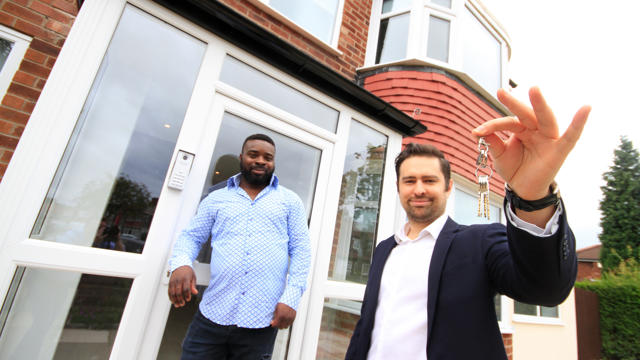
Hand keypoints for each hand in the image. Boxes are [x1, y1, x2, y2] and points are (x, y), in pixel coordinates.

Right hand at [168, 265, 197, 306]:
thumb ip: (193, 285)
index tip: (188, 299)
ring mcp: (173, 281)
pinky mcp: (170, 282)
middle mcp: (178, 280)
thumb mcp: (193, 277)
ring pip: (172, 292)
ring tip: (177, 305)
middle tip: (183, 304)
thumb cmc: (188, 272)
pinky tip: (173, 301)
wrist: (180, 265)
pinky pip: (169, 291)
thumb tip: (195, 293)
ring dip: (175, 300)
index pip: (186, 288)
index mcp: (186, 278)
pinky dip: (170, 297)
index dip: (187, 295)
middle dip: (180, 299)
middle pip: (178, 292)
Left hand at [270, 302, 295, 328]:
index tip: (272, 323)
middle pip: (281, 327)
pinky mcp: (293, 318)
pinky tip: (285, 320)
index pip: (276, 324)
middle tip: (276, 322)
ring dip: (282, 325)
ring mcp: (290, 318)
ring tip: (280, 322)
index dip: (273, 324)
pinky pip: (289, 324)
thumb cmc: (283, 303)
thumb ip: (274, 315)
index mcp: (281, 315)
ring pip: (285, 326)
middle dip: (277, 325)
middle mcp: (286, 318)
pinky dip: (287, 323)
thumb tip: (273, 321)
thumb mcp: (276, 308)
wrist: (290, 299)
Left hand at [472, 87, 590, 199]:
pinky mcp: (560, 150)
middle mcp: (536, 129)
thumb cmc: (515, 168)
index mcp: (522, 128)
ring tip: (533, 89)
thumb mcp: (500, 155)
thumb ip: (492, 142)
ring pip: (545, 118)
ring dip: (540, 104)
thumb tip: (477, 132)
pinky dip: (579, 123)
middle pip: (526, 114)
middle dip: (514, 103)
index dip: (493, 126)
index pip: (508, 122)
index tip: (477, 132)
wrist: (524, 189)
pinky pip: (572, 136)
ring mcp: (549, 138)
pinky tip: (586, 108)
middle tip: (500, 92)